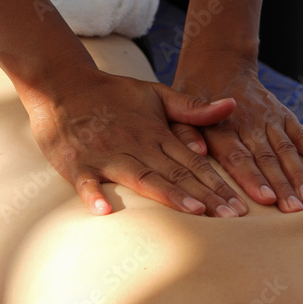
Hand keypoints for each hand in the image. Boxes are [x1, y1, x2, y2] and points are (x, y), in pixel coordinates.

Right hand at [22, 67, 249, 216]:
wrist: (63, 86)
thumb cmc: (113, 95)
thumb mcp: (155, 94)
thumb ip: (192, 107)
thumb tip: (232, 106)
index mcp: (156, 133)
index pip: (193, 162)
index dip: (217, 183)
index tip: (239, 204)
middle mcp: (136, 145)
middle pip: (176, 174)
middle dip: (205, 195)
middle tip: (232, 217)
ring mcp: (106, 156)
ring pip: (142, 178)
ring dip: (168, 194)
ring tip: (194, 210)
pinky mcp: (77, 164)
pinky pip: (85, 182)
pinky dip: (93, 194)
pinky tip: (105, 210)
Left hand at [170, 64, 302, 212]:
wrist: (217, 64)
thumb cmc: (192, 97)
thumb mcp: (177, 110)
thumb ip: (186, 132)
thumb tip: (198, 152)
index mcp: (220, 127)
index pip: (238, 156)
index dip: (252, 178)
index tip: (265, 199)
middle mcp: (247, 123)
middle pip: (266, 158)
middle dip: (280, 185)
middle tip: (292, 210)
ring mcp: (267, 117)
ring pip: (285, 148)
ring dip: (298, 174)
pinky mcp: (280, 113)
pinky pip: (299, 132)